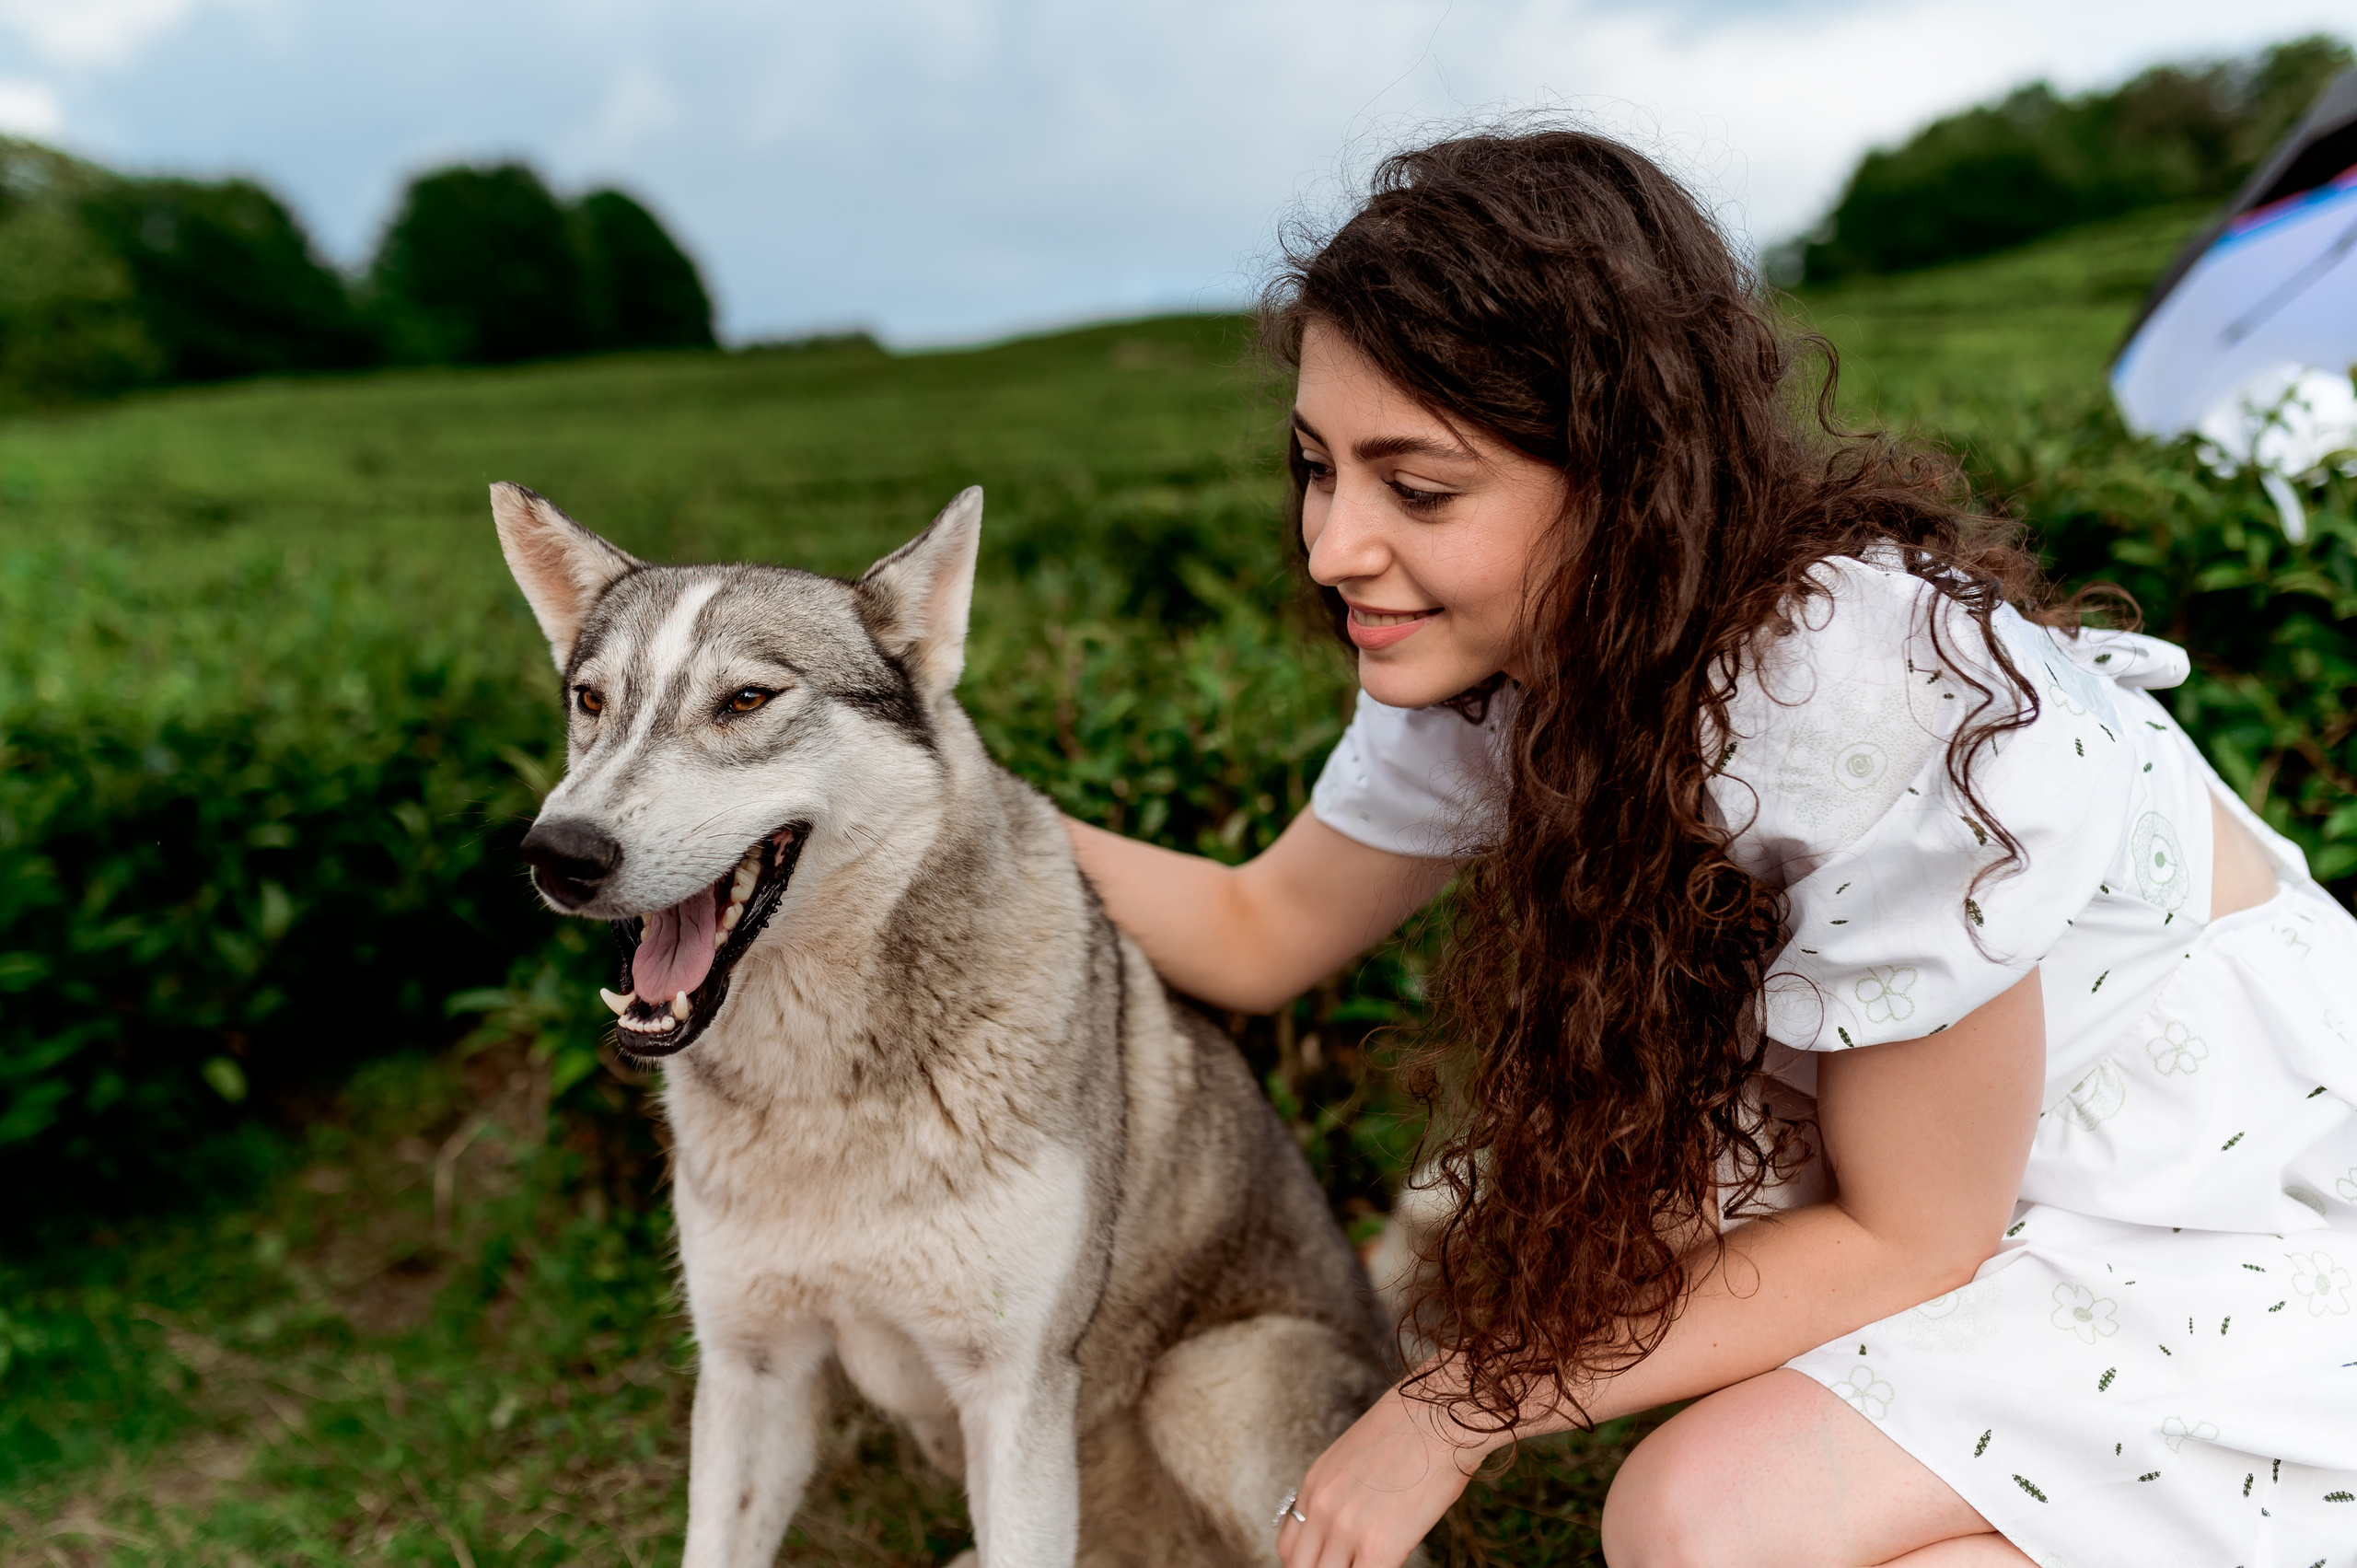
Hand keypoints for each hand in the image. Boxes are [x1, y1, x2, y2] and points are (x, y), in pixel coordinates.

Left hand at [1277, 1384, 1485, 1567]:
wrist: (1440, 1415)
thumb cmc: (1412, 1426)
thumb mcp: (1356, 1455)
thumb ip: (1343, 1492)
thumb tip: (1350, 1518)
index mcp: (1315, 1484)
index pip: (1289, 1546)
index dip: (1308, 1562)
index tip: (1326, 1563)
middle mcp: (1322, 1507)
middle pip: (1301, 1567)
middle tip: (1348, 1565)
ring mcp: (1346, 1529)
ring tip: (1369, 1563)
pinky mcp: (1380, 1546)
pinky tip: (1390, 1563)